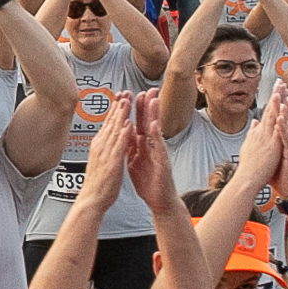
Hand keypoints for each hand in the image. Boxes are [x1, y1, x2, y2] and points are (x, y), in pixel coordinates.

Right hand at [77, 85, 136, 213]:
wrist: (91, 200)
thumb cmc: (97, 184)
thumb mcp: (100, 161)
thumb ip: (105, 148)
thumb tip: (108, 138)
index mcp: (99, 146)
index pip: (108, 124)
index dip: (115, 109)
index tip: (120, 97)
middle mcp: (101, 146)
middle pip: (111, 123)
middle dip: (118, 106)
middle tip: (124, 92)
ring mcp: (106, 153)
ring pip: (115, 130)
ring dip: (121, 115)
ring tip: (126, 101)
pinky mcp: (112, 162)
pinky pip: (119, 146)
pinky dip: (123, 134)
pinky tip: (128, 125)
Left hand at [123, 88, 177, 211]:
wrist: (159, 200)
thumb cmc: (149, 182)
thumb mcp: (135, 161)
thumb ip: (131, 147)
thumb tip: (125, 134)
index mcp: (143, 146)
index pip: (139, 124)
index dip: (136, 109)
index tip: (132, 94)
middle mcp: (152, 147)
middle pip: (149, 122)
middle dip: (148, 105)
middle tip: (148, 88)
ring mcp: (158, 153)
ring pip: (156, 131)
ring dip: (154, 115)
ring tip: (152, 99)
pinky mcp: (162, 162)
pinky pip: (158, 147)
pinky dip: (155, 136)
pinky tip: (153, 125)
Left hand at [258, 86, 287, 202]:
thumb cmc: (280, 174)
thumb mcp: (272, 155)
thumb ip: (267, 142)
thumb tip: (261, 130)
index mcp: (279, 140)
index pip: (278, 117)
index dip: (277, 103)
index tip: (276, 88)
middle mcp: (285, 140)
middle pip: (283, 117)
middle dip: (283, 100)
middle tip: (283, 85)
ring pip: (286, 126)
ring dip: (284, 112)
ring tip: (282, 98)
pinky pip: (286, 140)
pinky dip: (283, 130)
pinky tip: (281, 121)